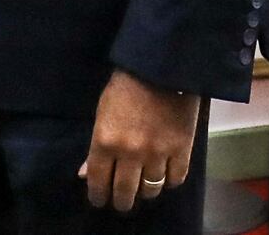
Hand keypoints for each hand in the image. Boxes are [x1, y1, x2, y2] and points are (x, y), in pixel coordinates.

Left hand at [79, 69, 199, 211]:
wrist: (160, 67)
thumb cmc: (124, 86)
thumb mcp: (102, 113)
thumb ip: (95, 147)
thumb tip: (86, 174)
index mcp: (105, 142)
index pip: (98, 182)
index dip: (98, 196)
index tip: (99, 200)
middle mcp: (129, 153)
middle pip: (125, 193)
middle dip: (121, 201)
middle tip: (122, 201)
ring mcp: (157, 154)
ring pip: (150, 190)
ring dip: (145, 191)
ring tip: (143, 187)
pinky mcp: (181, 150)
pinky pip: (175, 180)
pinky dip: (169, 181)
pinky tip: (165, 176)